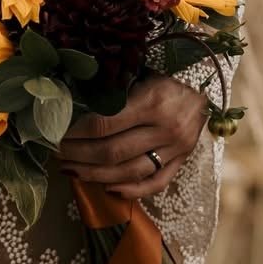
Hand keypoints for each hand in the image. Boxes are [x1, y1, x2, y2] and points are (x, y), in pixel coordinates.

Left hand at [59, 76, 207, 200]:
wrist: (205, 88)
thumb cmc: (164, 75)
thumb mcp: (140, 72)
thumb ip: (113, 88)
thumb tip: (71, 102)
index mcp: (151, 101)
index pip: (105, 123)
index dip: (76, 132)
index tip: (57, 133)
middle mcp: (165, 129)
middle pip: (113, 152)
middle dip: (80, 156)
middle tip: (58, 154)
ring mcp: (175, 150)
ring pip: (130, 172)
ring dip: (96, 176)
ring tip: (72, 172)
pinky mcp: (181, 162)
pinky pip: (155, 184)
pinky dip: (130, 191)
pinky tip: (107, 189)